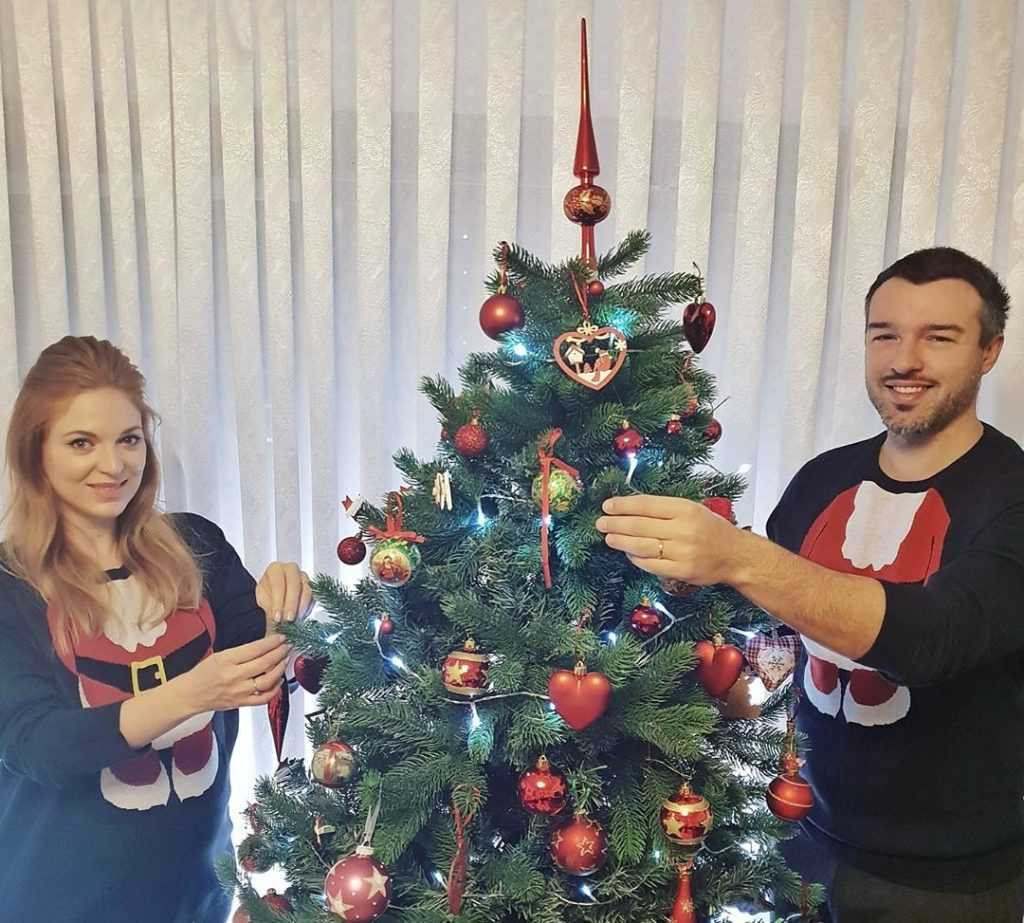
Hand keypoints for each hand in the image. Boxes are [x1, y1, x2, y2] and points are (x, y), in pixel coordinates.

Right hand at [171, 634, 290, 712]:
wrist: (190, 694)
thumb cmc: (203, 673)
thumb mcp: (219, 655)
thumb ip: (241, 652)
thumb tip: (264, 646)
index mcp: (227, 660)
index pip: (256, 649)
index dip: (272, 642)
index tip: (280, 638)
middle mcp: (234, 676)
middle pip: (264, 663)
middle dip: (280, 653)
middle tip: (286, 647)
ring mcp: (239, 691)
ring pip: (267, 681)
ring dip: (280, 669)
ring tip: (284, 661)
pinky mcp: (241, 703)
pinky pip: (264, 698)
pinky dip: (275, 689)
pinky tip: (278, 681)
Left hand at [256, 561, 312, 628]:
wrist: (274, 599)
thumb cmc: (268, 596)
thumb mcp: (263, 600)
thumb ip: (269, 607)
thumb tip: (275, 617)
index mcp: (275, 569)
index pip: (278, 583)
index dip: (278, 601)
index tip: (276, 616)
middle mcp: (291, 570)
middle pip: (294, 585)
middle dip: (291, 604)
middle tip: (288, 619)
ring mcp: (303, 577)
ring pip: (306, 591)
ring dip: (301, 607)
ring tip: (294, 620)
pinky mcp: (311, 587)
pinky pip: (313, 597)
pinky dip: (307, 608)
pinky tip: (300, 616)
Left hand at [595, 495, 742, 585]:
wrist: (735, 555)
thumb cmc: (710, 529)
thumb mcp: (691, 509)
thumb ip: (664, 509)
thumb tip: (629, 509)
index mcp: (685, 509)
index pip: (646, 505)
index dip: (623, 505)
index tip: (607, 506)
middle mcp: (683, 529)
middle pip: (639, 526)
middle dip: (616, 524)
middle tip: (601, 523)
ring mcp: (682, 552)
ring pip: (641, 546)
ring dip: (621, 542)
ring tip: (609, 537)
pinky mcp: (681, 571)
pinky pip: (650, 564)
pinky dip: (636, 558)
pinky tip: (628, 553)